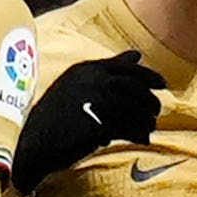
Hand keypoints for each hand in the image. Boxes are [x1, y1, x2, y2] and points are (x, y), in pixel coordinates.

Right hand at [12, 52, 164, 193]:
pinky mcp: (100, 124)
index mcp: (86, 69)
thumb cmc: (56, 115)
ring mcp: (97, 102)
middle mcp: (93, 81)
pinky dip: (140, 134)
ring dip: (146, 119)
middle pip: (136, 88)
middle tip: (156, 111)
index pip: (128, 68)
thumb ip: (107, 69)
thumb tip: (137, 54)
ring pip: (136, 109)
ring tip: (148, 127)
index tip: (163, 84)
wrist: (34, 142)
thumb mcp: (78, 84)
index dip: (149, 76)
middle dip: (150, 100)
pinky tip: (143, 140)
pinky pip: (130, 128)